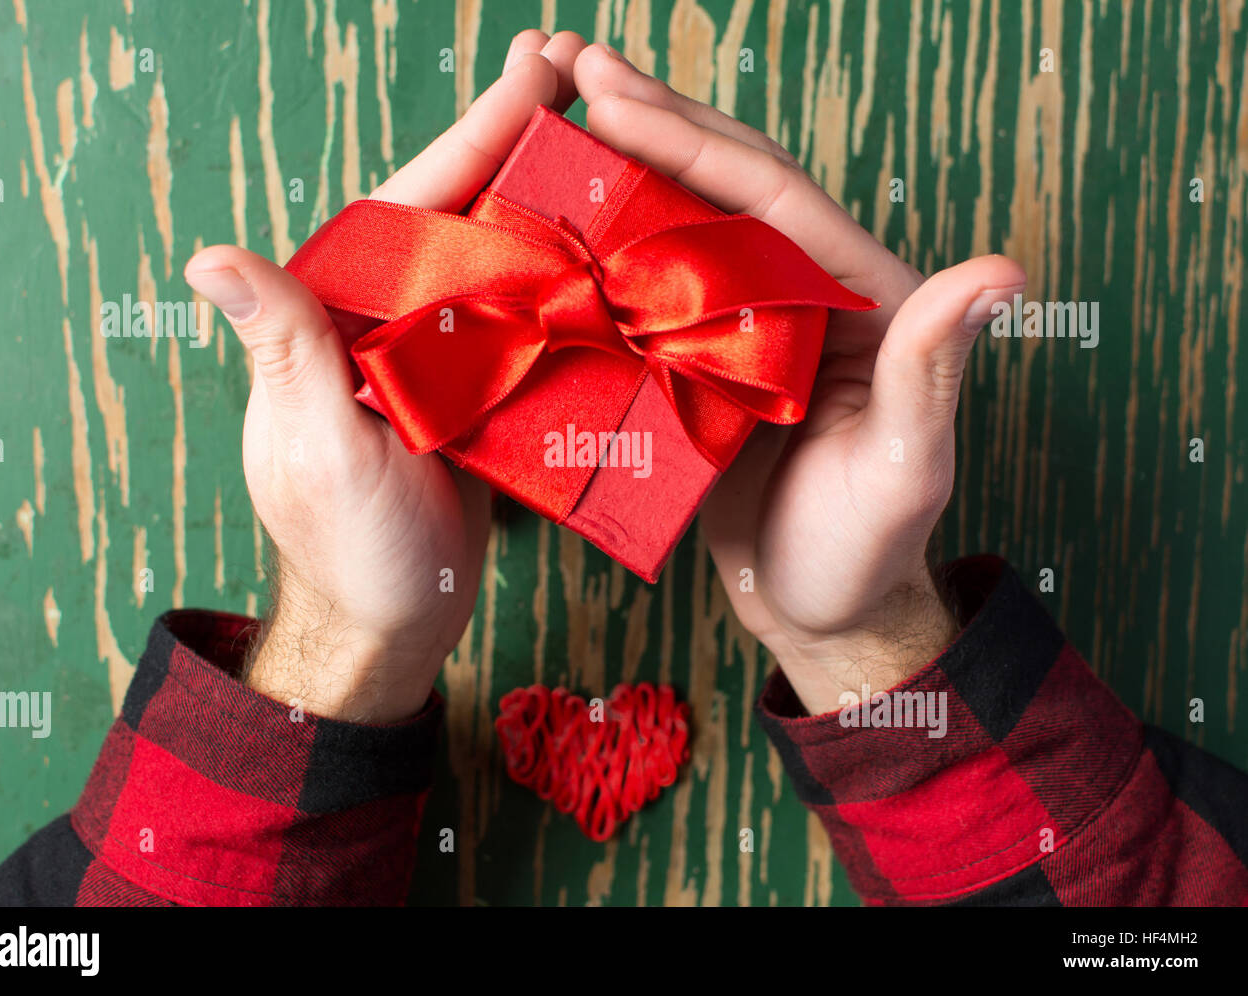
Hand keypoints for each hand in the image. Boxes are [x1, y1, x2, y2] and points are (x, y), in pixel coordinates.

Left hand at [183, 32, 586, 723]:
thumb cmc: (346, 549)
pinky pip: (523, 325)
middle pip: (458, 217)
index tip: (532, 75)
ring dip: (548, 203)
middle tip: (583, 80)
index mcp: (336, 321)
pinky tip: (611, 252)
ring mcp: (435, 357)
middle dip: (517, 146)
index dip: (470, 139)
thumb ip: (288, 351)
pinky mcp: (477, 395)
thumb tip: (211, 258)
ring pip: (497, 262)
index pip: (407, 209)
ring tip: (612, 146)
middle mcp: (386, 324)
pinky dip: (564, 285)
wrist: (392, 626)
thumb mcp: (318, 450)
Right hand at [572, 44, 1026, 715]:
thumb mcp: (906, 468)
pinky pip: (653, 289)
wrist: (817, 611)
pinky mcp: (706, 362)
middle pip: (728, 185)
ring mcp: (752, 324)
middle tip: (566, 66)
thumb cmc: (867, 552)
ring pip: (685, 224)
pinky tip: (556, 219)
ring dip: (623, 167)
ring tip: (550, 113)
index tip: (611, 94)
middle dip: (651, 120)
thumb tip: (1002, 269)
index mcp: (863, 297)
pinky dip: (606, 246)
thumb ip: (931, 369)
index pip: (774, 197)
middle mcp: (806, 294)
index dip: (692, 139)